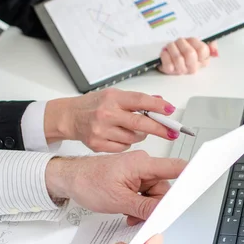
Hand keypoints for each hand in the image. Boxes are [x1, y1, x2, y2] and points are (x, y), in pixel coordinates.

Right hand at [44, 89, 179, 151]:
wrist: (70, 116)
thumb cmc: (94, 104)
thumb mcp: (114, 95)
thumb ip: (137, 100)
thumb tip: (161, 101)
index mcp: (113, 98)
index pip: (140, 101)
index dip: (158, 106)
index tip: (170, 111)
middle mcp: (106, 114)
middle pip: (140, 124)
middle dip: (160, 129)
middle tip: (173, 132)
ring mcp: (101, 130)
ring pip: (134, 138)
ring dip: (140, 135)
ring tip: (131, 128)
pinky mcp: (98, 145)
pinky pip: (124, 147)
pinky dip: (127, 143)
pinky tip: (118, 135)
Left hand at [46, 151, 186, 224]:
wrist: (70, 178)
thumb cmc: (88, 181)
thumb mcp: (119, 200)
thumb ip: (144, 207)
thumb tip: (162, 212)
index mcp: (142, 163)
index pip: (174, 167)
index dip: (191, 174)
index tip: (201, 182)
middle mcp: (142, 164)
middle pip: (164, 186)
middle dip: (156, 204)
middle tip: (141, 216)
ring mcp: (137, 170)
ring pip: (154, 192)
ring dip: (145, 206)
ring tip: (129, 214)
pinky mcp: (132, 176)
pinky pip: (144, 192)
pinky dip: (139, 203)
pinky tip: (128, 209)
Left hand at [158, 37, 217, 74]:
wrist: (171, 52)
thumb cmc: (186, 47)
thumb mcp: (201, 42)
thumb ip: (211, 44)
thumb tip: (214, 52)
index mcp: (203, 60)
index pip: (202, 50)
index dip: (194, 41)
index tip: (189, 39)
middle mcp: (193, 67)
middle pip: (190, 53)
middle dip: (182, 43)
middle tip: (178, 40)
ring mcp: (182, 70)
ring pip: (178, 58)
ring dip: (172, 47)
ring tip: (170, 45)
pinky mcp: (170, 71)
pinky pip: (168, 64)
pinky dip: (165, 55)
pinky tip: (165, 52)